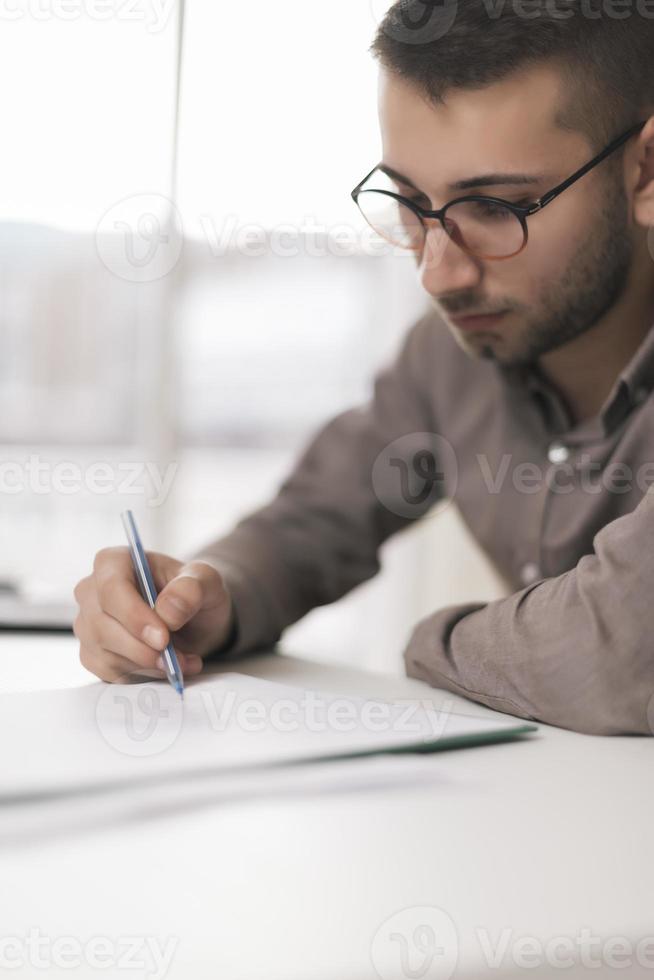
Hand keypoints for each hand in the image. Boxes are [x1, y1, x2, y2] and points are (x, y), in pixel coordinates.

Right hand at [73, 548, 234, 682]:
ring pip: (104, 652)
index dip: (134, 615)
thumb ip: (191, 589)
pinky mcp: (92, 653)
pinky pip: (108, 671)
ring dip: (147, 664)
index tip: (163, 638)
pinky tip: (167, 667)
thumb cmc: (192, 592)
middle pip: (102, 624)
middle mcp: (91, 591)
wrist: (193, 618)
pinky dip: (141, 675)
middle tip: (177, 658)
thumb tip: (168, 611)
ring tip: (183, 661)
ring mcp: (88, 624)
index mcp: (114, 562)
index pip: (111, 588)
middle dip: (142, 648)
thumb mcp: (205, 580)